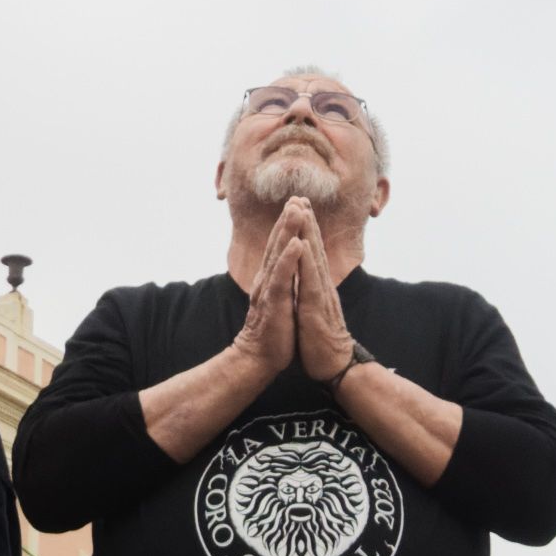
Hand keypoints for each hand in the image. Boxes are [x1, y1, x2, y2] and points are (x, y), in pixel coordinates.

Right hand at [228, 200, 308, 378]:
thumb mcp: (279, 301)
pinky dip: (289, 259)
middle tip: (296, 197)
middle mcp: (267, 280)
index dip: (288, 226)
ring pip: (278, 255)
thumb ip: (282, 283)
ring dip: (288, 231)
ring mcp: (269, 290)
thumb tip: (290, 270)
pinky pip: (282, 277)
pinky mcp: (274, 303)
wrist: (257, 358)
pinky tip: (296, 244)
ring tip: (296, 210)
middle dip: (288, 219)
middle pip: (278, 244)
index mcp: (271, 279)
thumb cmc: (273, 333)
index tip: (298, 204)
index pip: (280, 247)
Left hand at [290, 205, 355, 381]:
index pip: (311, 253)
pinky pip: (310, 282)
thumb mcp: (312, 312)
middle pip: (314, 248)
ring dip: (308, 233)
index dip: (305, 230)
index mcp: (317, 287)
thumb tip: (305, 281)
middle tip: (299, 197)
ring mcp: (321, 296)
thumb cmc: (322, 341)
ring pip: (314, 259)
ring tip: (301, 211)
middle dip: (306, 222)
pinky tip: (302, 245)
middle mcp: (321, 286)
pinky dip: (306, 262)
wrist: (336, 366)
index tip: (298, 208)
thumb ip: (310, 294)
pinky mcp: (316, 309)